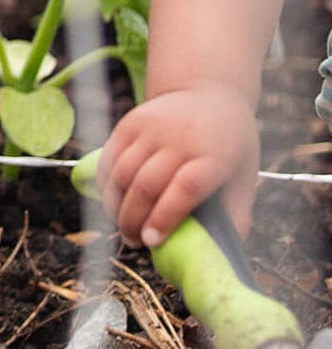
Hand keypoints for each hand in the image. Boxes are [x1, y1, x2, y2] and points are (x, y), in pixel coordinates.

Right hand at [100, 83, 259, 246]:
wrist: (207, 91)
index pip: (184, 189)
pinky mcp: (129, 122)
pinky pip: (109, 158)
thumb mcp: (243, 177)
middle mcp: (179, 139)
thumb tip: (220, 256)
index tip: (152, 242)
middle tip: (133, 241)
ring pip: (122, 173)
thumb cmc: (229, 145)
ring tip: (121, 226)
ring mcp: (151, 128)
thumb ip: (235, 215)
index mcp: (213, 156)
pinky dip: (105, 184)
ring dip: (116, 205)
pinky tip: (111, 202)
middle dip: (134, 219)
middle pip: (147, 184)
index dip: (164, 217)